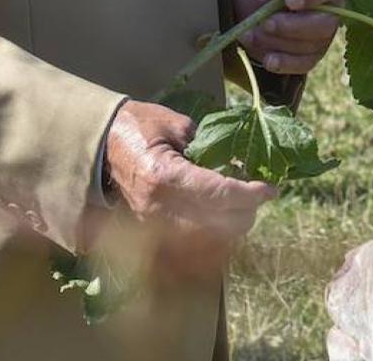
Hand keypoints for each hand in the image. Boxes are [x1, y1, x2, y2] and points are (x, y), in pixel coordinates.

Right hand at [102, 99, 274, 281]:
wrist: (101, 147)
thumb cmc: (140, 128)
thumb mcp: (177, 125)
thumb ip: (211, 146)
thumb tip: (241, 166)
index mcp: (165, 177)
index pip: (220, 195)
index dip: (252, 194)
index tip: (271, 188)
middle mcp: (160, 209)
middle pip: (221, 225)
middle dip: (247, 210)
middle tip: (258, 193)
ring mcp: (154, 227)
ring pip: (211, 241)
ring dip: (233, 224)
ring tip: (242, 204)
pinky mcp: (152, 235)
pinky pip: (194, 247)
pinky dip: (215, 236)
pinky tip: (223, 218)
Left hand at [233, 0, 346, 75]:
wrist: (248, 7)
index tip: (290, 0)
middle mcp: (333, 8)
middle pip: (326, 22)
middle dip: (292, 26)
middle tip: (266, 22)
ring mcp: (324, 34)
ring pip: (311, 45)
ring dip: (278, 42)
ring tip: (251, 33)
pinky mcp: (312, 55)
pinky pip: (304, 64)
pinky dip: (285, 63)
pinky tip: (268, 59)